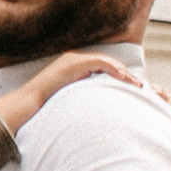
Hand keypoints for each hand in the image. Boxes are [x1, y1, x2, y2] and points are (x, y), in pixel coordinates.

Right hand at [0, 51, 144, 136]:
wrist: (30, 103)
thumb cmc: (46, 107)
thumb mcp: (70, 101)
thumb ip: (83, 99)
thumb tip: (98, 111)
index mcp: (73, 67)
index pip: (102, 67)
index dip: (119, 76)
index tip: (131, 87)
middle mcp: (74, 59)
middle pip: (107, 63)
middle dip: (125, 74)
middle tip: (140, 86)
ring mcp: (73, 59)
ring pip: (106, 61)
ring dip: (123, 73)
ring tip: (136, 84)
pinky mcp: (74, 63)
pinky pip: (101, 63)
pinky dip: (114, 71)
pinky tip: (124, 80)